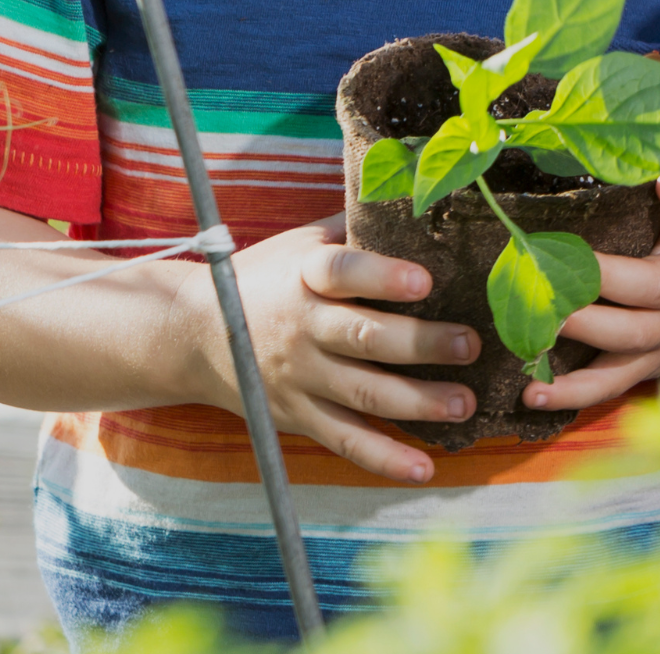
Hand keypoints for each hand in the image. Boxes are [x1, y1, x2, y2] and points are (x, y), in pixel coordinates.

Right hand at [211, 215, 476, 486]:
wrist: (189, 337)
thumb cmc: (264, 278)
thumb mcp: (301, 243)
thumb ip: (355, 226)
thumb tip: (420, 190)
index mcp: (304, 277)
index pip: (341, 273)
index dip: (381, 277)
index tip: (424, 281)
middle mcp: (302, 329)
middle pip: (363, 338)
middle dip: (421, 344)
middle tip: (470, 345)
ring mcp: (299, 378)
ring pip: (362, 394)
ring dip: (417, 403)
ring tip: (466, 404)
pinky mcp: (298, 416)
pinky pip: (345, 442)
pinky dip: (384, 458)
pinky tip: (424, 469)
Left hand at [522, 171, 659, 412]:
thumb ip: (647, 198)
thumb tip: (586, 149)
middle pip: (651, 286)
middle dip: (600, 277)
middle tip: (552, 269)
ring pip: (625, 336)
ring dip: (579, 329)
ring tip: (537, 325)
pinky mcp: (643, 370)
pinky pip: (607, 385)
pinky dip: (568, 392)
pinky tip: (530, 391)